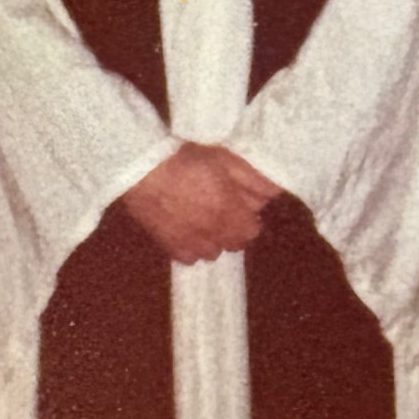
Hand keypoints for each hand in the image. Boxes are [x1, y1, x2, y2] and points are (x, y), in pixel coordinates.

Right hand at [121, 143, 271, 263]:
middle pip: (233, 245)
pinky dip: (191, 247)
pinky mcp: (168, 246)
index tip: (243, 207)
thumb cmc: (187, 160)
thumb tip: (274, 192)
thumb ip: (251, 179)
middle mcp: (212, 234)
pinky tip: (186, 229)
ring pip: (211, 253)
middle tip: (224, 210)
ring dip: (212, 240)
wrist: (143, 171)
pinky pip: (188, 257)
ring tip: (204, 219)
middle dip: (233, 229)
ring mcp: (189, 243)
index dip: (249, 218)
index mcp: (230, 213)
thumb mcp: (225, 160)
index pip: (252, 232)